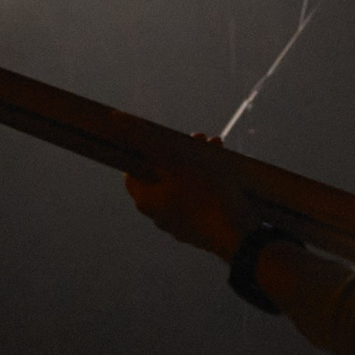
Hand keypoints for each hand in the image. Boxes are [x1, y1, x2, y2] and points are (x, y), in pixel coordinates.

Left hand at [124, 133, 256, 263]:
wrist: (239, 235)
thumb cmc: (204, 194)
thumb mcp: (175, 159)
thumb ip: (145, 139)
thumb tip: (115, 119)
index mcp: (147, 202)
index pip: (134, 172)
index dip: (146, 151)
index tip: (163, 138)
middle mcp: (160, 216)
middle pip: (164, 176)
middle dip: (182, 152)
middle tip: (200, 139)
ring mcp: (183, 225)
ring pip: (186, 186)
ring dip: (199, 164)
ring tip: (218, 149)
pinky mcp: (203, 229)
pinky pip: (201, 200)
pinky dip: (210, 182)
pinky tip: (227, 170)